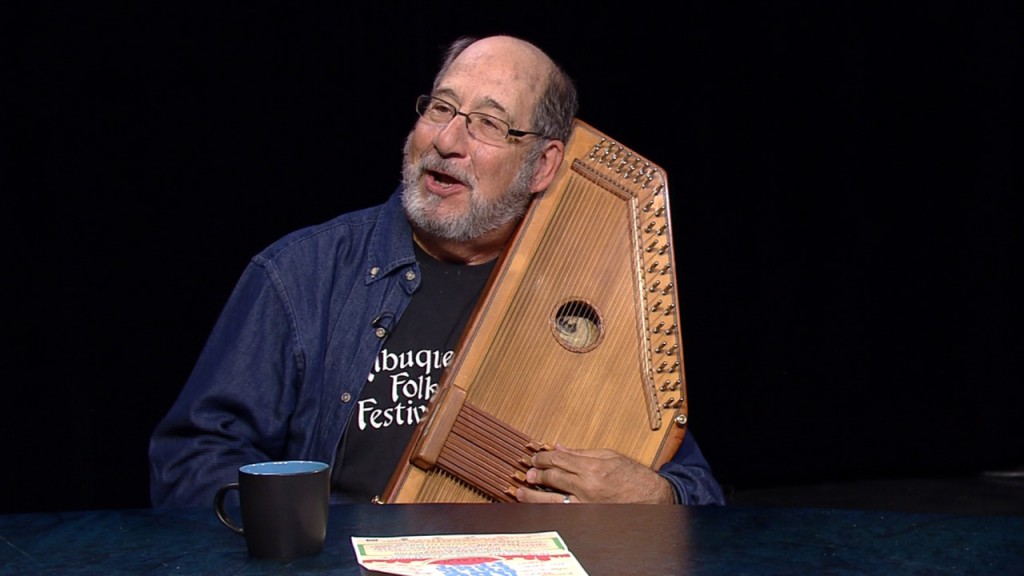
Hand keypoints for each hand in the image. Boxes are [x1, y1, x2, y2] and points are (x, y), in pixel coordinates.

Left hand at [514, 444, 674, 503]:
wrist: (652, 499)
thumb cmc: (634, 476)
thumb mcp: (609, 456)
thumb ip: (582, 453)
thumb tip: (559, 448)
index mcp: (592, 468)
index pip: (559, 460)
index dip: (543, 458)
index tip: (535, 457)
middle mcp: (587, 487)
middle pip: (553, 478)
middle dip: (537, 474)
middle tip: (527, 473)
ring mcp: (586, 504)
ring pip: (552, 500)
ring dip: (533, 496)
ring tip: (521, 493)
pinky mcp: (587, 516)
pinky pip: (563, 512)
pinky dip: (548, 509)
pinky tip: (538, 507)